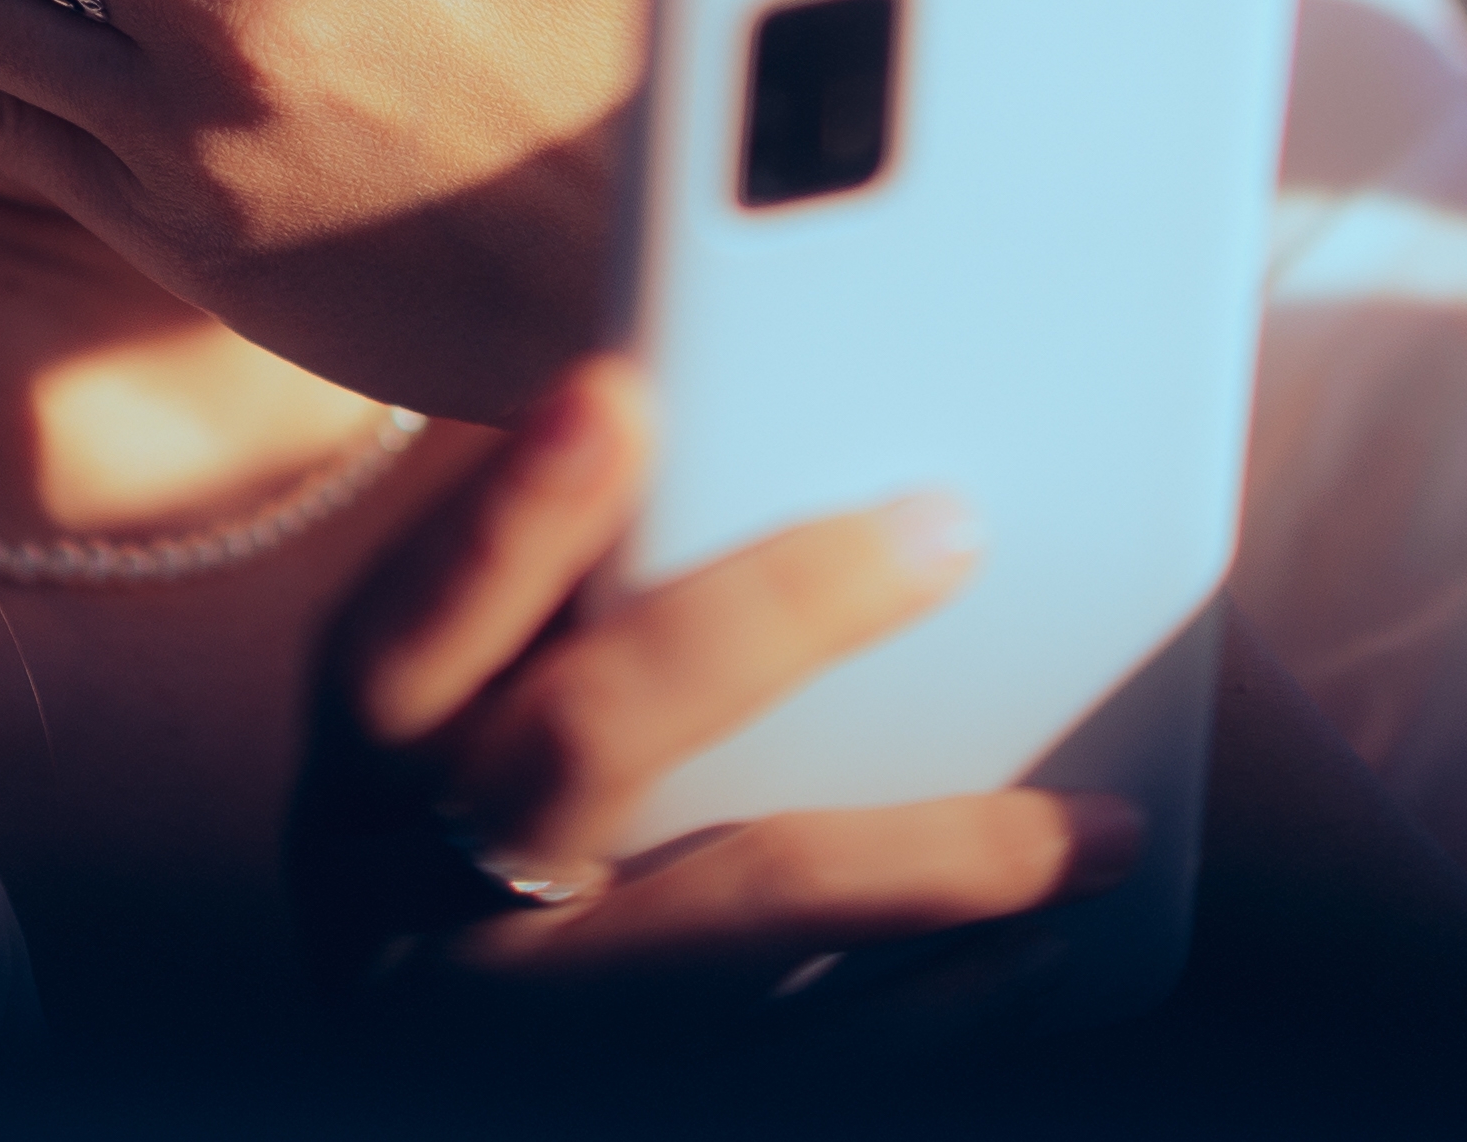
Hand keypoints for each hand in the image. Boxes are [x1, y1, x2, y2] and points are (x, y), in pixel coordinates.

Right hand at [291, 360, 1138, 1014]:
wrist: (459, 1039)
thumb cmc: (497, 809)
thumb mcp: (475, 712)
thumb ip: (563, 597)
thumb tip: (718, 427)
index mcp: (364, 767)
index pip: (408, 629)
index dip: (509, 517)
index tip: (620, 397)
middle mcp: (409, 901)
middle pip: (582, 741)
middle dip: (768, 617)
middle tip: (951, 529)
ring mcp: (524, 1026)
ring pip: (728, 925)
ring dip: (930, 861)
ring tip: (1102, 826)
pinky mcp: (628, 1107)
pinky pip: (801, 1066)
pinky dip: (934, 1010)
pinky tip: (1039, 955)